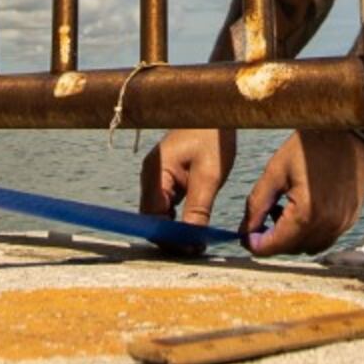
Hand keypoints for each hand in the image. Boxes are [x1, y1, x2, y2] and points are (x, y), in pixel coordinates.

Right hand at [139, 128, 237, 245]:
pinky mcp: (166, 179)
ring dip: (176, 229)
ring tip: (198, 242)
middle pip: (153, 218)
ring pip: (160, 214)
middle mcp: (150, 177)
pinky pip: (167, 206)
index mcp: (156, 174)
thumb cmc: (212, 138)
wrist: (213, 113)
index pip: (153, 217)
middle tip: (197, 249)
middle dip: (172, 237)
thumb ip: (198, 208)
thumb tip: (191, 239)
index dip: (169, 237)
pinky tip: (196, 226)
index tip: (191, 250)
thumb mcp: (209, 176)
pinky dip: (178, 218)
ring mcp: (156, 178)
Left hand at [243, 129, 363, 256]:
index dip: (254, 243)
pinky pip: (324, 238)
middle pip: (290, 250)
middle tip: (262, 216)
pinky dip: (309, 232)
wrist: (349, 133)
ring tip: (283, 210)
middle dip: (272, 239)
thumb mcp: (275, 171)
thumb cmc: (310, 147)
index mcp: (306, 214)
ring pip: (308, 247)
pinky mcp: (351, 219)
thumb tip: (245, 232)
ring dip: (291, 237)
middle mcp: (327, 226)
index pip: (273, 246)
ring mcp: (342, 225)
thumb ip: (256, 204)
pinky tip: (303, 210)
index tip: (245, 234)